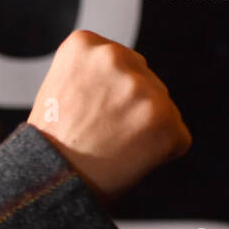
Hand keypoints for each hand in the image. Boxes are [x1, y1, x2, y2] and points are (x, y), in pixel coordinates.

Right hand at [28, 30, 190, 202]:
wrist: (49, 185)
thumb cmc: (54, 144)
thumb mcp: (62, 87)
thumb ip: (96, 72)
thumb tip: (137, 78)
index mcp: (85, 44)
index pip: (121, 63)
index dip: (107, 94)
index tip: (87, 113)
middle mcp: (114, 56)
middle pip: (145, 81)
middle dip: (131, 108)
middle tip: (101, 135)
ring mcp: (141, 88)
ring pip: (162, 109)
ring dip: (146, 130)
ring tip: (113, 149)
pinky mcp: (163, 118)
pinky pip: (178, 138)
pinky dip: (162, 153)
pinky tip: (131, 161)